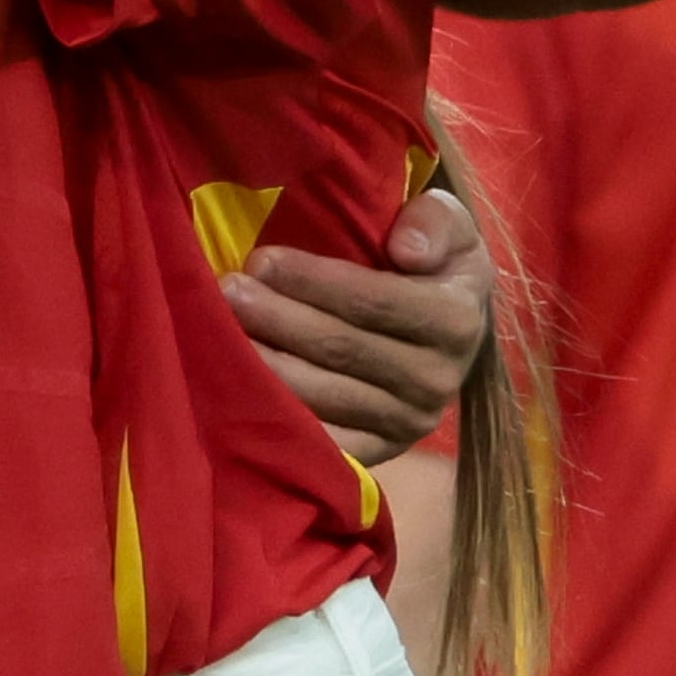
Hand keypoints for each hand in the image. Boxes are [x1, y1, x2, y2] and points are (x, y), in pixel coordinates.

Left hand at [227, 188, 493, 463]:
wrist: (446, 327)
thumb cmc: (432, 261)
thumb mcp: (448, 225)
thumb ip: (434, 221)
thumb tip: (407, 251)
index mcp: (456, 321)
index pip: (373, 301)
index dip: (313, 281)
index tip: (261, 260)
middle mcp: (437, 381)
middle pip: (341, 349)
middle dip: (277, 318)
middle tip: (226, 292)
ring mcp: (407, 425)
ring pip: (325, 396)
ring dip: (267, 365)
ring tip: (219, 333)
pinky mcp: (380, 454)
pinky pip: (324, 443)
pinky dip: (281, 418)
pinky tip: (240, 388)